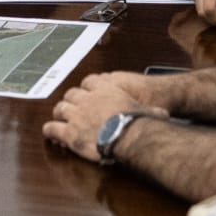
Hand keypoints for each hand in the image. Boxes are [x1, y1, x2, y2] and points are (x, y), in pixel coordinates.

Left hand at [43, 74, 167, 162]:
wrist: (128, 134)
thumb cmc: (139, 122)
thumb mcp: (147, 110)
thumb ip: (149, 110)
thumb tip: (165, 114)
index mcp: (105, 89)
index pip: (90, 82)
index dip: (86, 88)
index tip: (86, 93)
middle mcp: (87, 98)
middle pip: (72, 95)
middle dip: (70, 101)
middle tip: (70, 108)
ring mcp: (76, 114)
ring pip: (60, 109)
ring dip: (59, 114)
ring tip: (59, 119)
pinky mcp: (69, 132)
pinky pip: (53, 128)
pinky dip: (50, 130)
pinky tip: (50, 133)